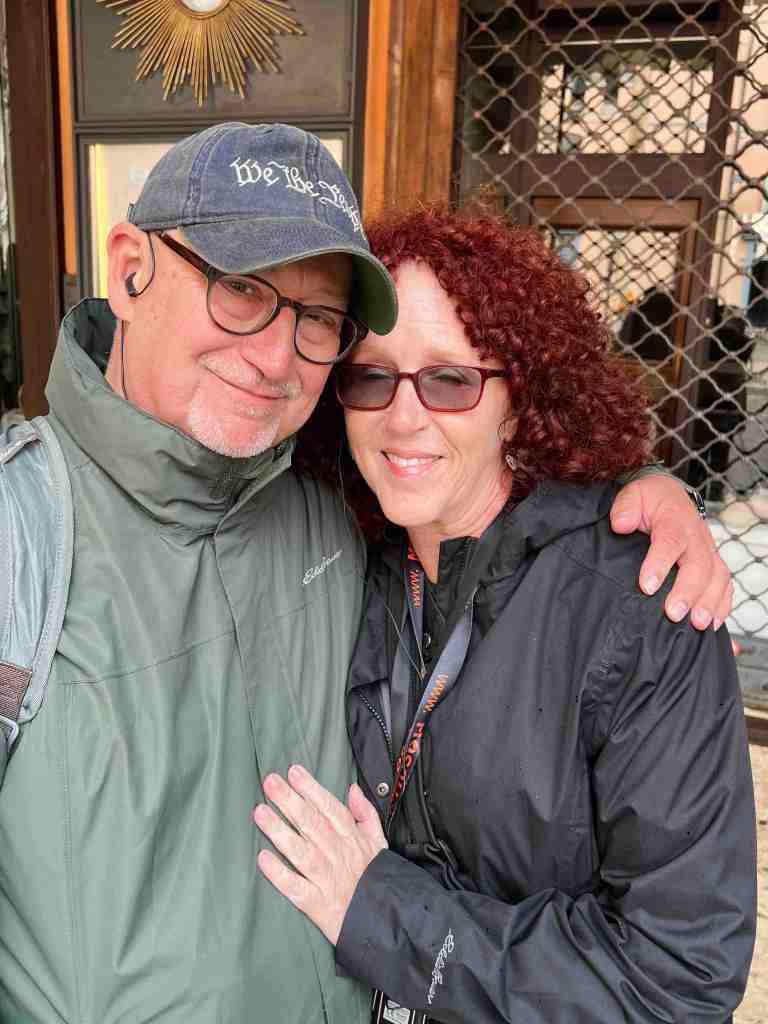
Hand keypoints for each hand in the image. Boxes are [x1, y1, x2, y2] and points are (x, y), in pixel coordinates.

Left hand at [253, 765, 386, 944]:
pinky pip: (295, 887)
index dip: (311, 789)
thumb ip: (366, 813)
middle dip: (289, 800)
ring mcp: (325, 878)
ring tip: (259, 812)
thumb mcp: (379, 842)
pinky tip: (263, 858)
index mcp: (352, 839)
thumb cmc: (379, 879)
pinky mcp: (316, 904)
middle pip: (311, 823)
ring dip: (279, 830)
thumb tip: (352, 789)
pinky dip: (279, 873)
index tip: (293, 771)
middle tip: (269, 782)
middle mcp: (337, 855)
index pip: (329, 808)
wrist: (387, 920)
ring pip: (299, 850)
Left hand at [611, 475, 731, 630]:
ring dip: (709, 602)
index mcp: (675, 519)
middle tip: (673, 613)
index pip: (670, 540)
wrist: (669, 496)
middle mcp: (696, 536)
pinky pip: (724, 585)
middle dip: (688, 591)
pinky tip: (711, 623)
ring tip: (698, 624)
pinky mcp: (713, 564)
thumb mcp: (633, 494)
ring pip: (717, 577)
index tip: (647, 586)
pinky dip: (722, 605)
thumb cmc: (650, 500)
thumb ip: (625, 507)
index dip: (660, 563)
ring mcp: (708, 551)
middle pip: (698, 565)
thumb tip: (621, 524)